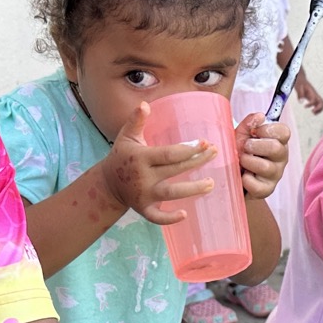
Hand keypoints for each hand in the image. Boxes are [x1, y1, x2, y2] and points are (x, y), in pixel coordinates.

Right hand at [102, 101, 218, 225]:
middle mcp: (143, 177)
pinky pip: (157, 217)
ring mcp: (144, 195)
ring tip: (211, 184)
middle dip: (196, 162)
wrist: (108, 184)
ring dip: (192, 189)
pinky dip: (169, 218)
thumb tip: (144, 104)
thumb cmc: (122, 157)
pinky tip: (185, 214)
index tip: (204, 143)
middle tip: (214, 153)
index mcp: (141, 158)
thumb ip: (136, 120)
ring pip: (171, 193)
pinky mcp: (144, 209)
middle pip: (175, 170)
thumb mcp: (126, 137)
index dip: (188, 149)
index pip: (168, 153)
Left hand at [234, 113, 291, 200]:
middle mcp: (280, 158)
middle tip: (245, 147)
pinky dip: (246, 180)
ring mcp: (275, 174)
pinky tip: (242, 176)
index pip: (284, 132)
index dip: (268, 129)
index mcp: (278, 141)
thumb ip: (249, 123)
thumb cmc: (239, 153)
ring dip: (248, 162)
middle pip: (276, 148)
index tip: (256, 131)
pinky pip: (257, 185)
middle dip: (255, 146)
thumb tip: (260, 116)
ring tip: (241, 162)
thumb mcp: (241, 136)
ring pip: (266, 167)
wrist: (230, 177)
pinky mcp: (267, 190)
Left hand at [294, 71, 322, 113]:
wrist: (301, 79)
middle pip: (322, 102)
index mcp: (312, 92)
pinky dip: (318, 109)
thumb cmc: (299, 83)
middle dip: (319, 108)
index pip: (314, 99)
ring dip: (319, 110)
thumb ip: (300, 94)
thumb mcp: (298, 87)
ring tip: (313, 113)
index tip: (304, 106)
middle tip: (312, 111)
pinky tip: (313, 112)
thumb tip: (301, 102)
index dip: (310, 104)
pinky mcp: (313, 98)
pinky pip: (318, 105)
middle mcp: (315, 95)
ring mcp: (315, 97)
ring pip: (322, 104)